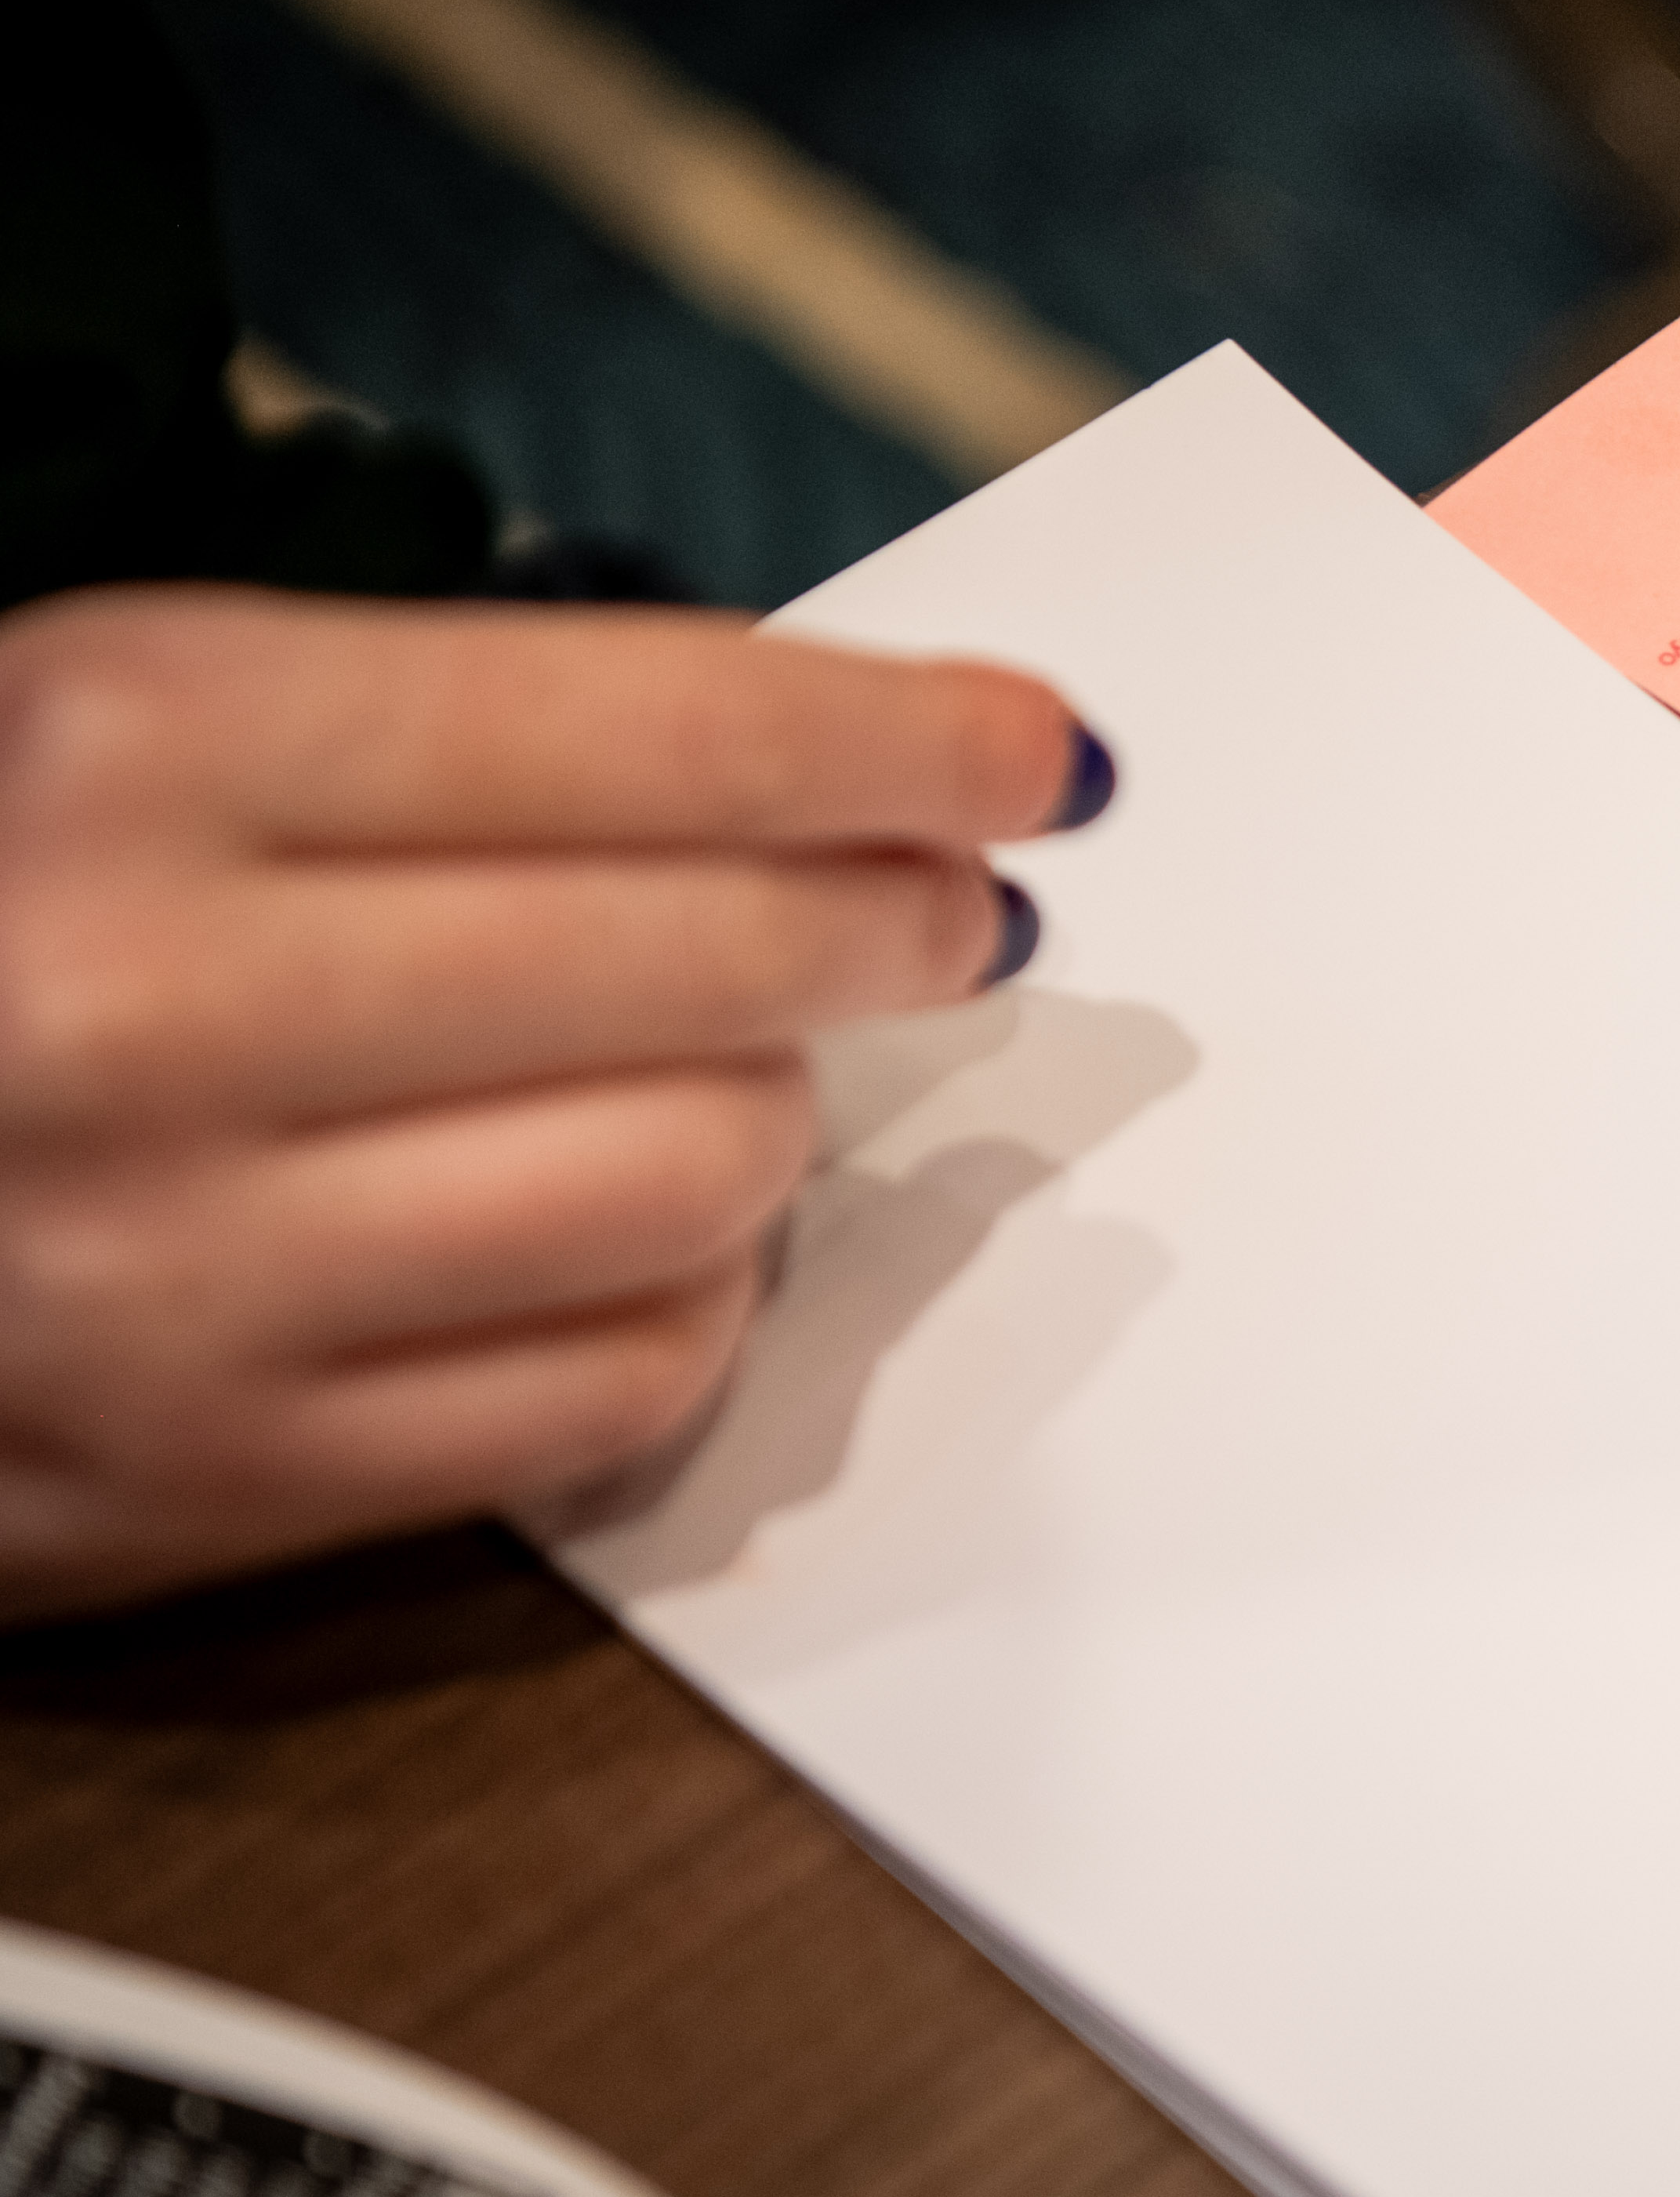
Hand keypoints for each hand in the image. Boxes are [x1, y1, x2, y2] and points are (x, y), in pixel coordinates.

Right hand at [0, 591, 1100, 1620]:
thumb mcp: (134, 722)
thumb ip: (471, 735)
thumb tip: (847, 769)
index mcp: (125, 750)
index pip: (650, 731)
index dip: (897, 736)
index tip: (1037, 749)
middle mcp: (142, 1004)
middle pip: (719, 954)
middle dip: (891, 913)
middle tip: (940, 902)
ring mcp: (173, 1269)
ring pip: (710, 1177)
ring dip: (773, 1110)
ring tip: (721, 1061)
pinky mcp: (207, 1474)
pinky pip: (621, 1382)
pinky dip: (684, 1295)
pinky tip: (626, 1223)